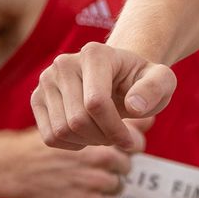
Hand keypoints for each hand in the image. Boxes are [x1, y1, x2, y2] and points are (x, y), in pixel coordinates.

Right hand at [0, 121, 150, 197]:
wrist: (13, 166)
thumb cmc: (48, 140)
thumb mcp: (78, 117)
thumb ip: (117, 117)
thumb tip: (150, 117)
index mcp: (100, 133)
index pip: (134, 142)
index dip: (123, 144)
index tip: (112, 145)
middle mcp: (99, 157)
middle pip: (126, 164)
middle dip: (116, 163)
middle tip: (94, 163)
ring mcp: (92, 182)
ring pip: (118, 184)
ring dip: (107, 182)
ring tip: (84, 177)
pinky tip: (81, 190)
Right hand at [31, 41, 177, 149]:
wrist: (118, 78)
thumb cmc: (141, 81)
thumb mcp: (162, 81)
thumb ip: (156, 89)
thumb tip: (134, 105)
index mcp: (94, 53)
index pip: (96, 103)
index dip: (115, 130)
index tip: (132, 140)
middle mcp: (64, 63)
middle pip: (77, 120)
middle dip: (103, 138)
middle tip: (119, 137)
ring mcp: (46, 80)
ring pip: (61, 131)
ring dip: (88, 142)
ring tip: (106, 133)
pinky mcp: (36, 98)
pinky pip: (50, 137)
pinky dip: (72, 144)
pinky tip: (88, 133)